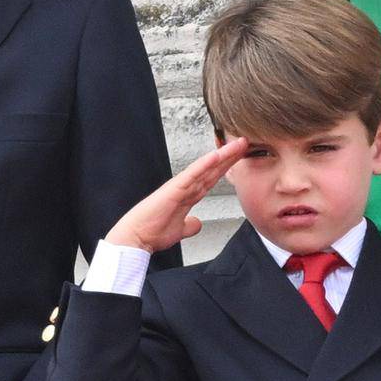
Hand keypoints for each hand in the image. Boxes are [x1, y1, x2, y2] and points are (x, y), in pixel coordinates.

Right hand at [104, 137, 247, 253]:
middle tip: (245, 142)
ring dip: (222, 155)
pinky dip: (204, 165)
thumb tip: (197, 224)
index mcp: (187, 195)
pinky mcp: (173, 189)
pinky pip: (192, 174)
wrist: (135, 238)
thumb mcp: (179, 230)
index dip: (226, 168)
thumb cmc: (152, 232)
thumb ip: (189, 225)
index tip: (240, 158)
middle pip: (213, 169)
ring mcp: (180, 186)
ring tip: (238, 144)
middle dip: (230, 157)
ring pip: (206, 168)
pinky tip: (215, 155)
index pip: (211, 178)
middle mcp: (185, 187)